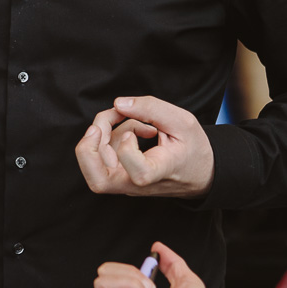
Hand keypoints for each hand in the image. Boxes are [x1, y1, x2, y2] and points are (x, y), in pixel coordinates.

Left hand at [77, 96, 213, 198]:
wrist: (199, 173)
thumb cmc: (193, 149)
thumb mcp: (182, 121)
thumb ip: (151, 109)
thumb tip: (118, 103)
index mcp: (160, 172)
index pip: (139, 174)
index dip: (128, 150)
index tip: (136, 131)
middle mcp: (138, 184)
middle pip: (99, 181)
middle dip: (88, 149)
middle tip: (99, 126)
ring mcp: (127, 183)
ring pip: (95, 168)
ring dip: (101, 135)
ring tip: (124, 116)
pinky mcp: (120, 176)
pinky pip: (103, 158)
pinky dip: (108, 137)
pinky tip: (129, 126)